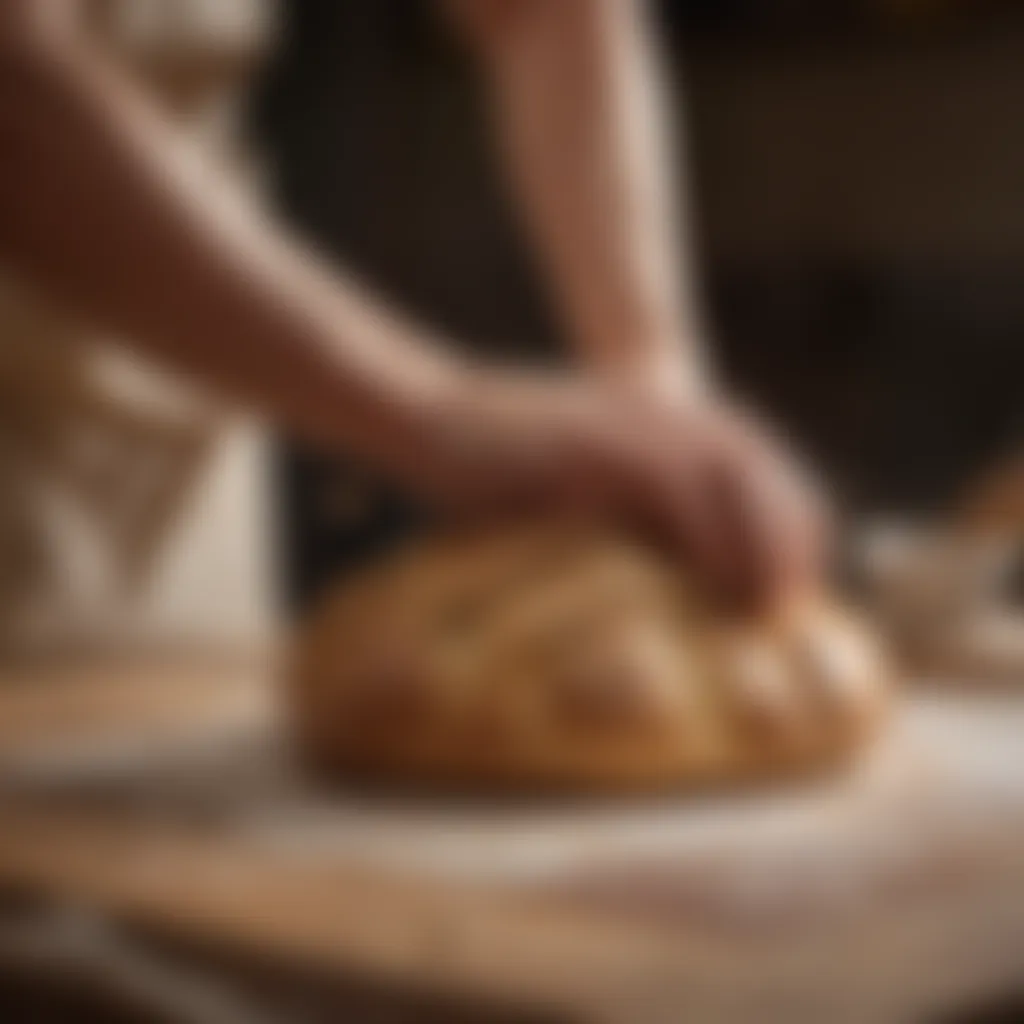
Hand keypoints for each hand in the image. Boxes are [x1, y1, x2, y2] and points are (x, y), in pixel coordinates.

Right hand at [406, 370, 827, 608]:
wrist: (432, 419)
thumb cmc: (501, 466)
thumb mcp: (585, 486)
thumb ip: (636, 513)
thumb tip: (676, 575)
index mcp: (666, 417)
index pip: (760, 470)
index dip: (788, 530)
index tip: (787, 593)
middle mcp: (663, 411)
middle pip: (764, 470)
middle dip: (791, 539)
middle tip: (790, 608)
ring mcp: (633, 420)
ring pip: (735, 474)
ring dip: (762, 540)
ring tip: (769, 604)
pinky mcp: (601, 438)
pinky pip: (676, 484)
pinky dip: (707, 533)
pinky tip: (713, 578)